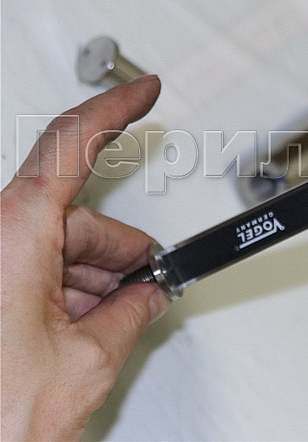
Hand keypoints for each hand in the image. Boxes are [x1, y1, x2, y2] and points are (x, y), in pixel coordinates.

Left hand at [1, 76, 168, 440]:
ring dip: (86, 279)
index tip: (144, 92)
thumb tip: (147, 296)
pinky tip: (78, 326)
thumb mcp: (86, 361)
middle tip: (148, 282)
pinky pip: (25, 267)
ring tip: (106, 323)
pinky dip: (59, 291)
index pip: (70, 144)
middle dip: (115, 251)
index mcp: (9, 237)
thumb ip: (130, 315)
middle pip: (70, 216)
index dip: (115, 112)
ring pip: (48, 245)